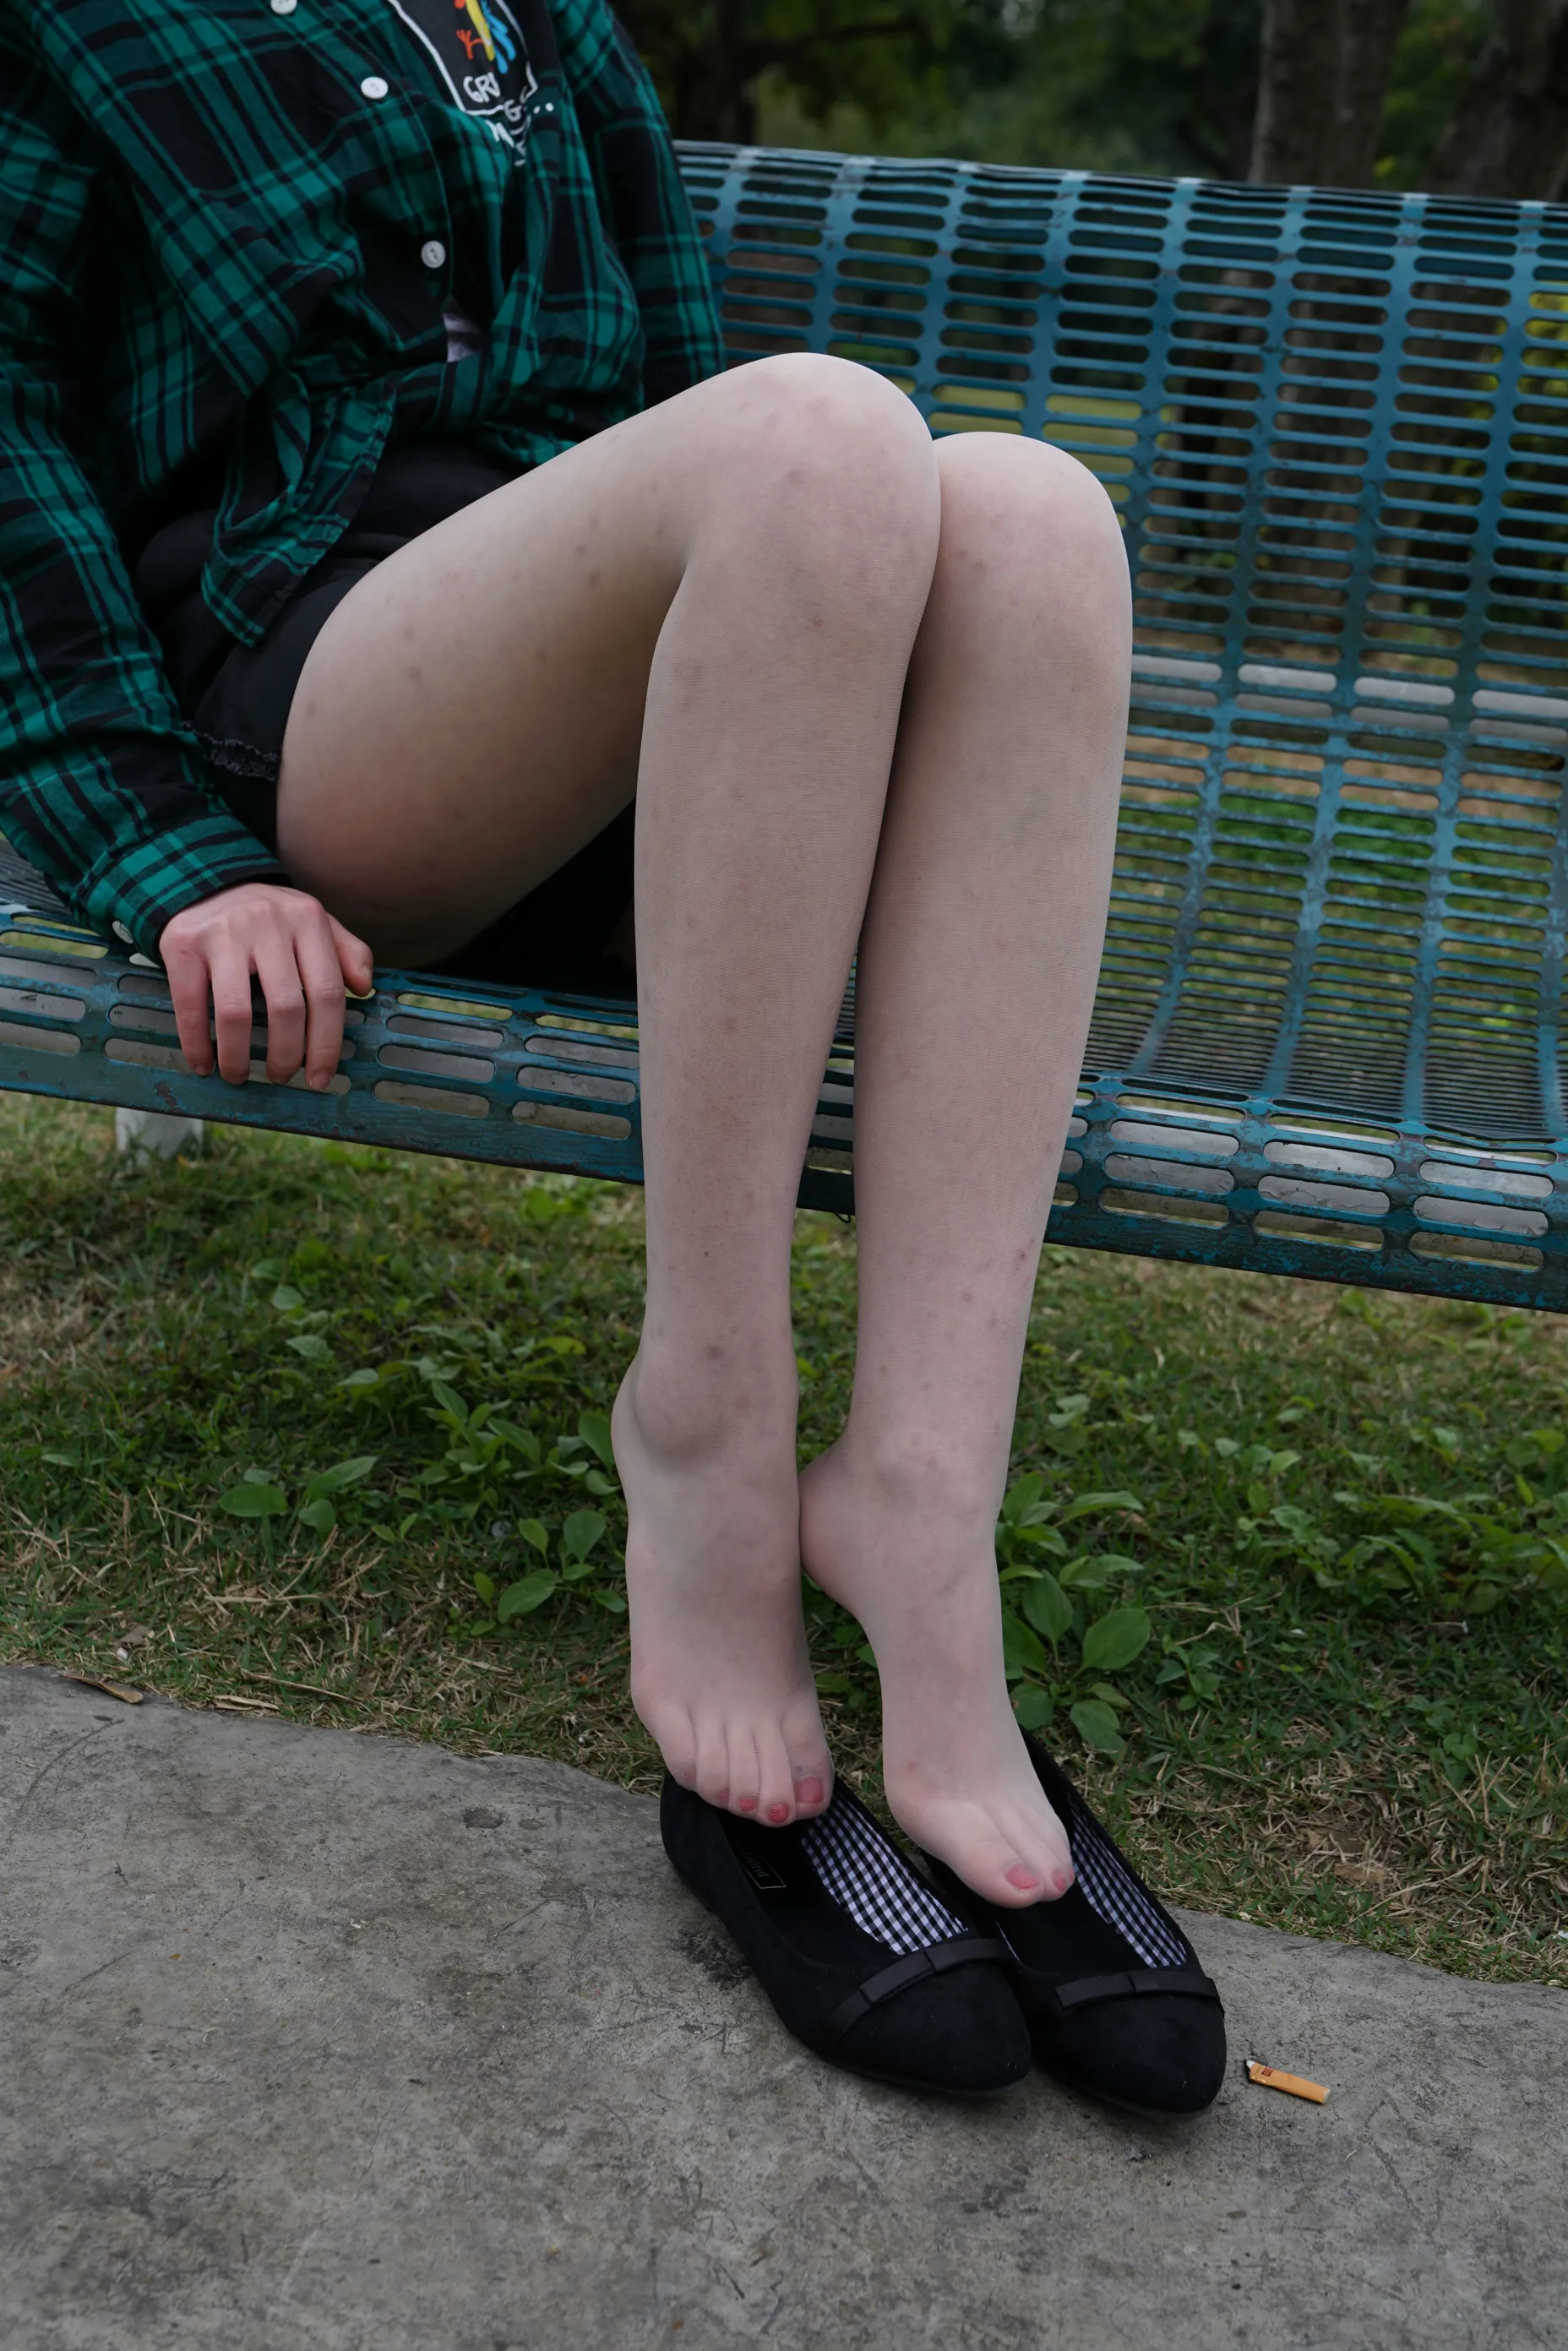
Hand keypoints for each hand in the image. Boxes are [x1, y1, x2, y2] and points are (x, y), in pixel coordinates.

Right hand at [157, 884, 373, 1088]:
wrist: (208, 883)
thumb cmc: (271, 918)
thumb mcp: (314, 922)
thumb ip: (348, 952)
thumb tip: (364, 988)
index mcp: (307, 920)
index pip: (327, 992)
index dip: (326, 1043)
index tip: (319, 1077)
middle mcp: (267, 923)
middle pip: (286, 1008)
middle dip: (286, 1056)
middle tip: (281, 1076)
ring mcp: (223, 932)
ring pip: (236, 1012)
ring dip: (238, 1057)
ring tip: (239, 1075)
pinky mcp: (184, 943)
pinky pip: (191, 1006)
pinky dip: (196, 1044)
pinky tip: (203, 1063)